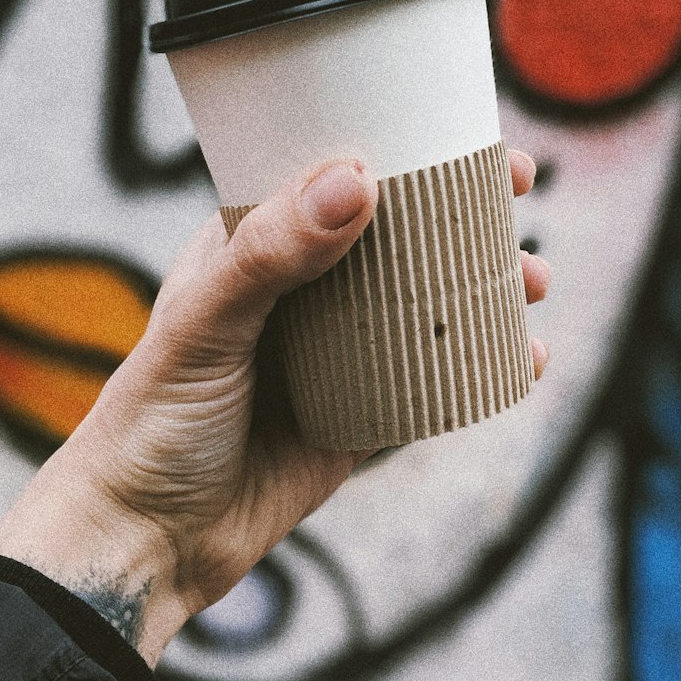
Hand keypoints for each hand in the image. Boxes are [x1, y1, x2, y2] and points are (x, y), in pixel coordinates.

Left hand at [0, 151, 549, 665]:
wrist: (147, 545)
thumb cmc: (150, 423)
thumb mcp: (203, 327)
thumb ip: (271, 255)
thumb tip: (355, 182)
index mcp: (255, 247)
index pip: (336, 179)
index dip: (404, 150)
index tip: (468, 136)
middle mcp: (302, 291)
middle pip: (399, 236)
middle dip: (466, 215)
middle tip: (522, 201)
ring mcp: (335, 354)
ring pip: (426, 303)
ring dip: (486, 287)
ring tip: (533, 284)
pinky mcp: (360, 414)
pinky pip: (433, 379)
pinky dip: (482, 364)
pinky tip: (525, 359)